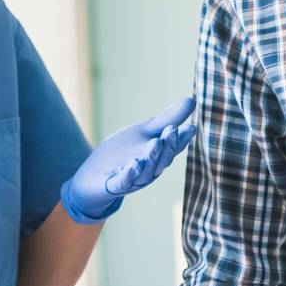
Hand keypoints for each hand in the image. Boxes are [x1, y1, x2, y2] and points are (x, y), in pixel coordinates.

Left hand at [60, 96, 196, 223]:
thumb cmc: (122, 153)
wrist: (92, 177)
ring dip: (151, 157)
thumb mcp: (144, 132)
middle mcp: (150, 169)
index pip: (173, 147)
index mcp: (158, 156)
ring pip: (146, 171)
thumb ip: (167, 119)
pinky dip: (129, 174)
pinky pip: (124, 181)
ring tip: (155, 143)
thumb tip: (193, 100)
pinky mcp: (114, 185)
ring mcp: (133, 179)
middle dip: (168, 146)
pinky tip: (133, 164)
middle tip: (172, 130)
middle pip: (162, 159)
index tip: (190, 127)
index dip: (182, 139)